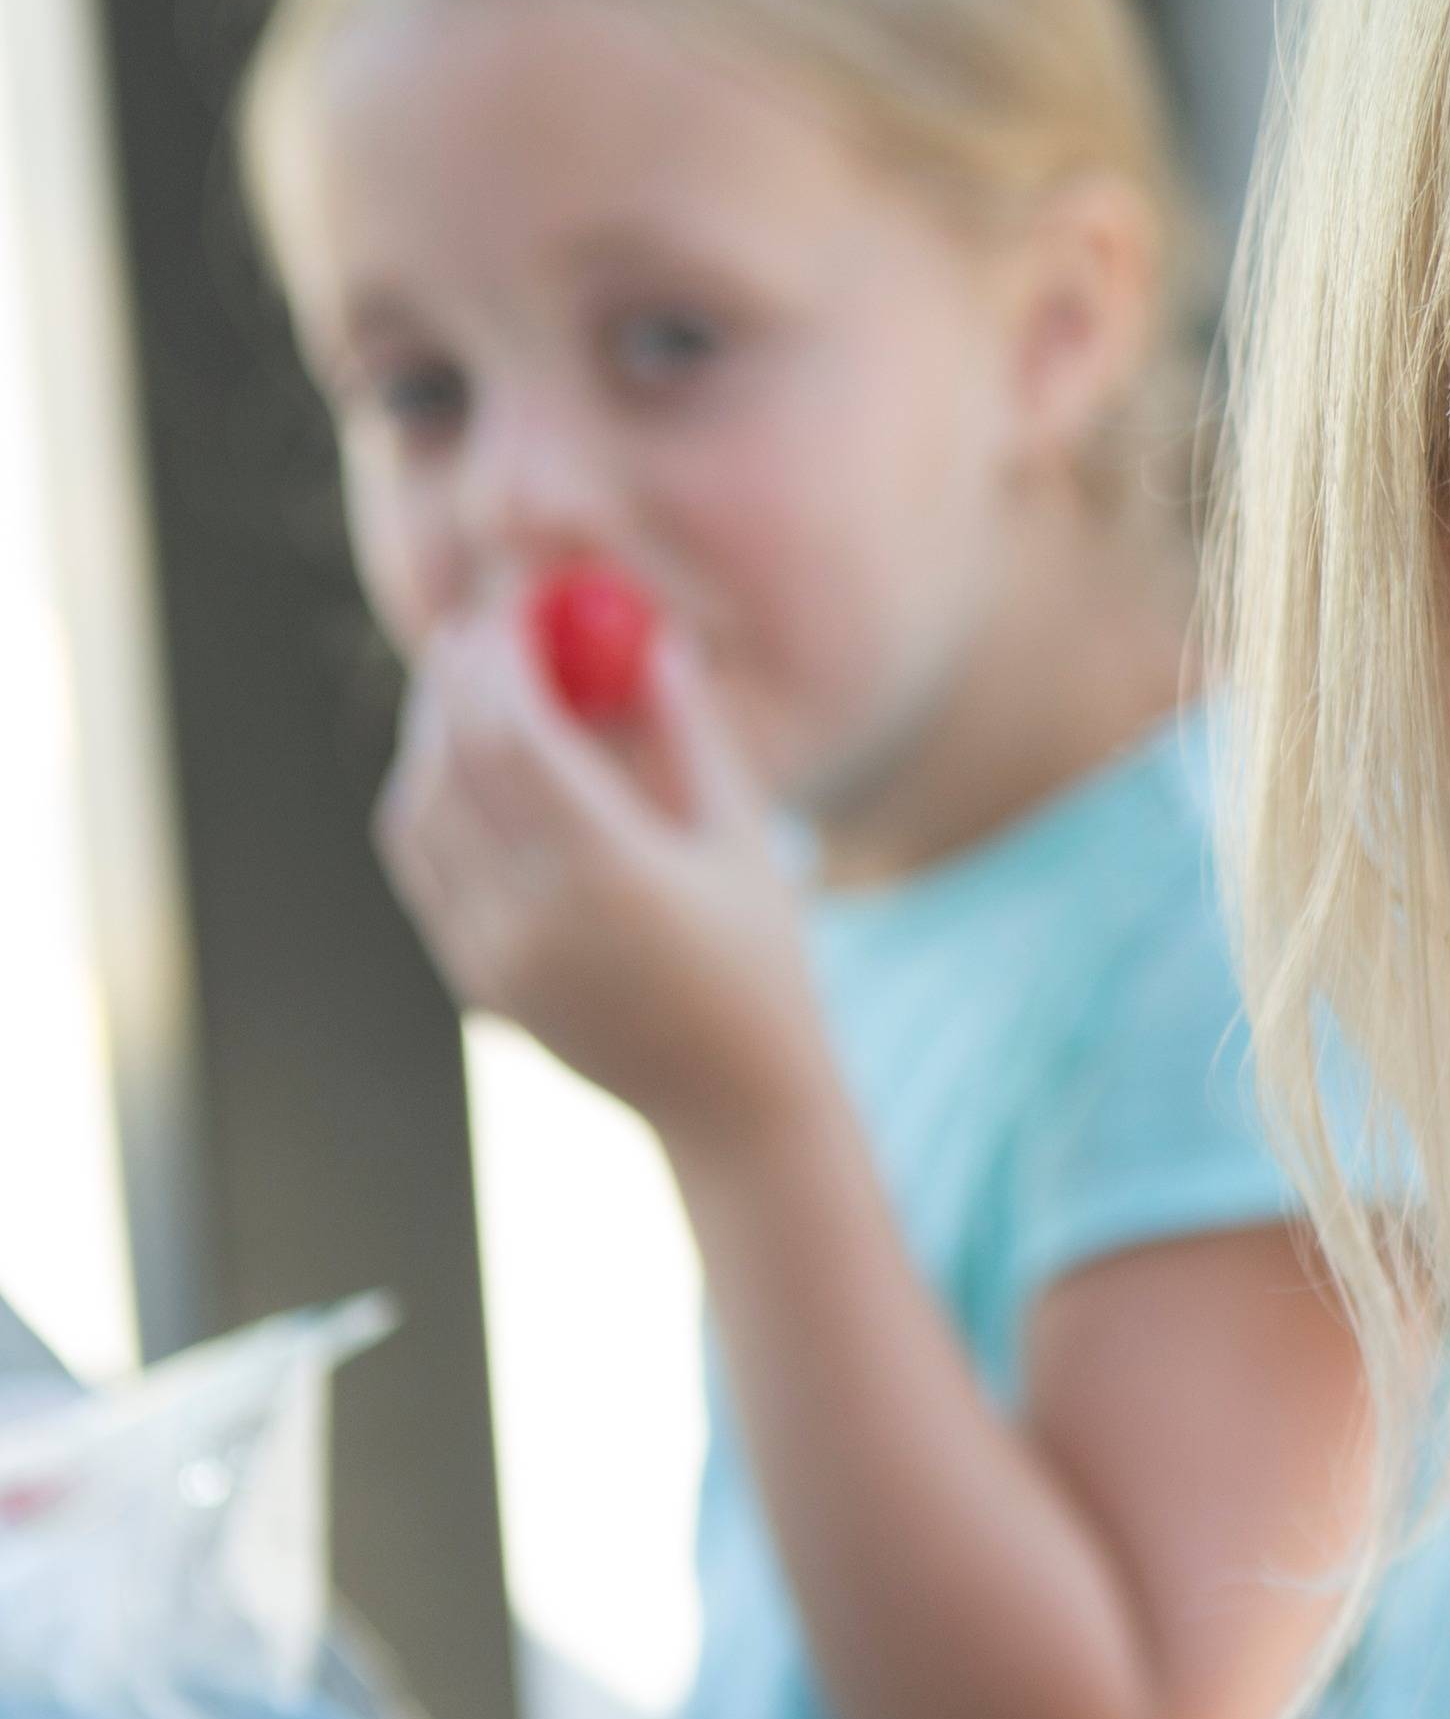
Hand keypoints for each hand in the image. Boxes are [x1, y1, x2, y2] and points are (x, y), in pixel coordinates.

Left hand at [375, 582, 822, 1153]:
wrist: (737, 1108)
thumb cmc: (762, 968)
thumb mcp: (743, 843)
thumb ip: (690, 735)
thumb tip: (653, 638)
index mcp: (609, 874)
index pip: (511, 730)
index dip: (501, 656)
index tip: (513, 610)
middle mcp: (534, 915)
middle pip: (450, 761)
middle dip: (457, 682)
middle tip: (479, 635)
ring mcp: (493, 953)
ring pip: (418, 813)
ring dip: (432, 740)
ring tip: (472, 698)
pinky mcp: (476, 980)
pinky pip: (423, 868)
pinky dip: (430, 803)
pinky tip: (466, 774)